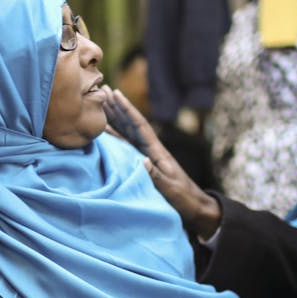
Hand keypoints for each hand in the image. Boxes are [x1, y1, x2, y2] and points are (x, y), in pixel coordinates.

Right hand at [104, 89, 220, 238]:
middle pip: (131, 124)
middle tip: (102, 90)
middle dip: (117, 107)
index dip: (127, 110)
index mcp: (157, 152)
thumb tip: (142, 160)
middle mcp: (151, 150)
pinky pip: (125, 146)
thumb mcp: (170, 189)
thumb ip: (156, 176)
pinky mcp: (144, 164)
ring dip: (114, 118)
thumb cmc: (184, 198)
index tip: (115, 94)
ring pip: (127, 132)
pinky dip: (114, 136)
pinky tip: (105, 131)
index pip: (140, 126)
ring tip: (101, 104)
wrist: (194, 206)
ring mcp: (147, 156)